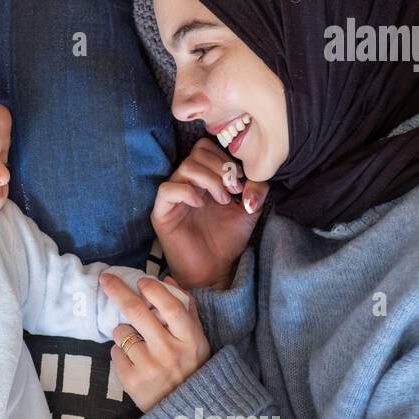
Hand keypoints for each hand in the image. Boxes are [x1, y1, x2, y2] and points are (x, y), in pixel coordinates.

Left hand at [100, 274, 209, 412]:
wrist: (185, 410)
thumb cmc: (190, 366)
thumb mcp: (196, 339)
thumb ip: (185, 308)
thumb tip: (166, 279)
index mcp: (190, 339)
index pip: (171, 308)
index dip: (154, 291)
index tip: (141, 280)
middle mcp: (170, 352)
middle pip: (137, 313)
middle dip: (118, 291)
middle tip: (105, 279)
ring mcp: (150, 368)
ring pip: (121, 332)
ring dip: (123, 331)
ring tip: (136, 342)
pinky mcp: (132, 381)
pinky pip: (115, 353)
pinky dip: (120, 352)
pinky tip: (134, 361)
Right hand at [151, 138, 266, 290]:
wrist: (213, 271)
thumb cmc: (227, 241)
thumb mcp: (250, 211)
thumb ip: (257, 188)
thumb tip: (257, 172)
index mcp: (204, 179)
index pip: (206, 148)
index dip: (225, 158)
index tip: (241, 181)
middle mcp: (186, 184)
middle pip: (196, 153)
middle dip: (220, 168)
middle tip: (234, 190)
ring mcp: (173, 197)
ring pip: (184, 168)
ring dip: (209, 180)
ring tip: (223, 200)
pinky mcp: (161, 212)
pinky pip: (166, 190)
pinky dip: (186, 192)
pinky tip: (200, 205)